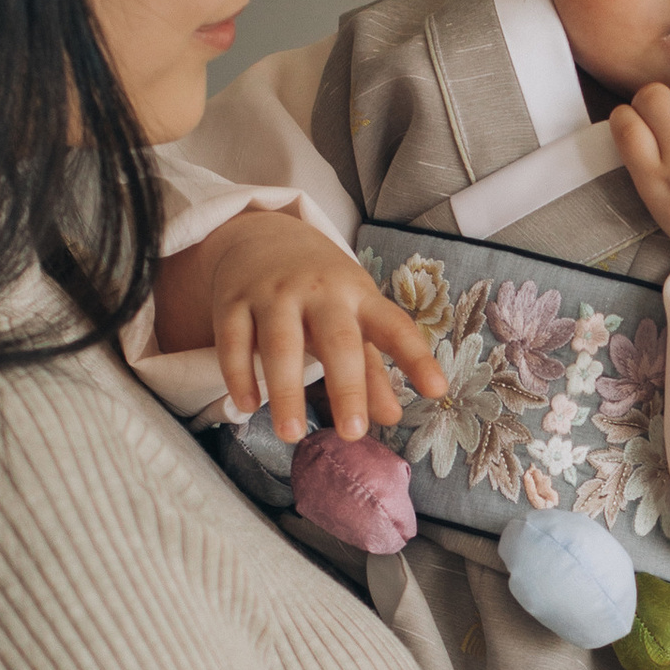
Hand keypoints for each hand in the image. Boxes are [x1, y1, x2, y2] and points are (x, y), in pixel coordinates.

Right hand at [152, 211, 446, 443]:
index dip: (417, 358)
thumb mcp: (353, 319)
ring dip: (285, 390)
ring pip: (279, 343)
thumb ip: (372, 369)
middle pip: (336, 339)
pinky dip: (238, 374)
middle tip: (352, 433)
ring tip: (291, 435)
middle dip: (346, 386)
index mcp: (359, 296)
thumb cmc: (320, 291)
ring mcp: (273, 293)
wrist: (262, 234)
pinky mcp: (232, 299)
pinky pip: (233, 340)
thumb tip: (391, 417)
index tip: (438, 391)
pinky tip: (248, 405)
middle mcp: (319, 291)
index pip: (394, 327)